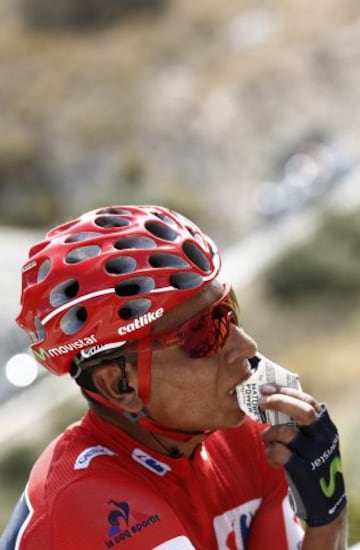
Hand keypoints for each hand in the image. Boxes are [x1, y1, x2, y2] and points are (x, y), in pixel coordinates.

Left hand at [259, 385, 346, 527]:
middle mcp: (324, 438)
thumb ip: (298, 420)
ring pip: (286, 432)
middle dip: (279, 401)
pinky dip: (270, 453)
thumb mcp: (312, 438)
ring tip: (267, 439)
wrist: (323, 500)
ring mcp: (315, 455)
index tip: (266, 388)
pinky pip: (279, 453)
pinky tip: (272, 458)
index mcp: (325, 426)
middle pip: (303, 412)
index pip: (307, 400)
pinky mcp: (304, 471)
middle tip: (260, 400)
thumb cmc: (310, 460)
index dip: (285, 391)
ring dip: (270, 433)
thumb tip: (271, 395)